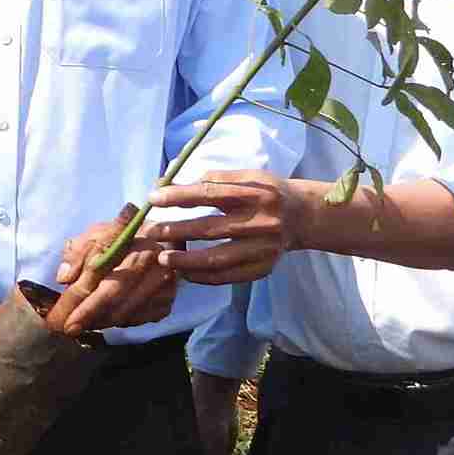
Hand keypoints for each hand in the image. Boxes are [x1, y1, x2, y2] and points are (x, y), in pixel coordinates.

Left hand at [49, 206, 178, 334]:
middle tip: (68, 329)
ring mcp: (164, 284)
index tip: (64, 321)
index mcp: (134, 244)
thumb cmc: (115, 240)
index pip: (106, 280)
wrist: (148, 242)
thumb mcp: (91, 237)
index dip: (84, 304)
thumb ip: (75, 255)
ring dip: (100, 321)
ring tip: (82, 322)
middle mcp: (154, 264)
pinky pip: (138, 320)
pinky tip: (105, 317)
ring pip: (126, 314)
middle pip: (116, 299)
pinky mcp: (167, 301)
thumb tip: (63, 278)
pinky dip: (118, 322)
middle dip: (89, 317)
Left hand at [143, 171, 307, 283]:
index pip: (209, 194)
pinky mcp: (264, 268)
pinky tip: (185, 272)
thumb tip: (167, 185)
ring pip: (218, 259)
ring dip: (186, 261)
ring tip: (163, 259)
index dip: (178, 196)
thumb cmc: (266, 193)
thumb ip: (210, 179)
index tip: (152, 199)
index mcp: (255, 193)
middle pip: (210, 229)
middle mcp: (261, 222)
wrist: (303, 217)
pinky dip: (203, 276)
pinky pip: (228, 277)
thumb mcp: (246, 177)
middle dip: (175, 231)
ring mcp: (264, 248)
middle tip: (150, 233)